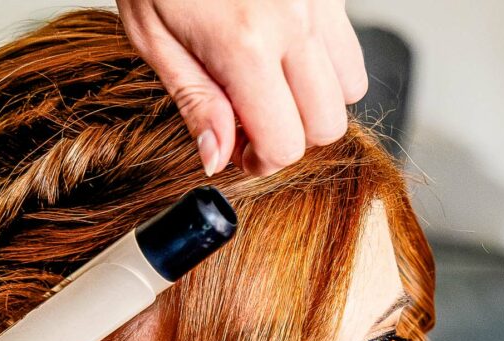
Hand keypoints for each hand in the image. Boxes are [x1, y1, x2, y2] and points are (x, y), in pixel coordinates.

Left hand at [116, 0, 368, 175]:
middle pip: (328, 125)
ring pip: (350, 87)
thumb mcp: (153, 35)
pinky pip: (348, 44)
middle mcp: (294, 24)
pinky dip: (323, 63)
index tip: (239, 153)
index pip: (286, 143)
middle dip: (291, 136)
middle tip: (250, 125)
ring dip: (312, 101)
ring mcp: (319, 2)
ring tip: (268, 88)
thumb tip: (219, 158)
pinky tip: (282, 54)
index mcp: (246, 46)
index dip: (262, 162)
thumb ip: (194, 100)